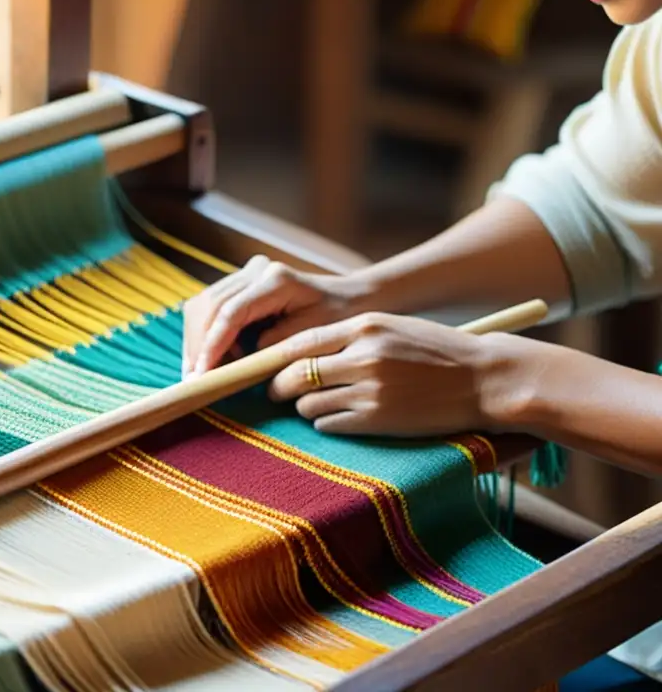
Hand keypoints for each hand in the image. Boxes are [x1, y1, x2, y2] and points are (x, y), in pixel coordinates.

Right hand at [182, 255, 375, 376]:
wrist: (351, 299)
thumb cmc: (337, 320)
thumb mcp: (312, 338)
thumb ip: (275, 347)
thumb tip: (237, 361)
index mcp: (276, 281)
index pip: (230, 312)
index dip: (212, 344)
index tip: (202, 373)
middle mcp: (257, 271)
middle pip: (208, 304)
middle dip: (197, 344)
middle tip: (194, 378)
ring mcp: (247, 273)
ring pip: (203, 303)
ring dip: (197, 339)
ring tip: (203, 370)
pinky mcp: (242, 283)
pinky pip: (211, 306)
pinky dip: (206, 333)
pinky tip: (214, 356)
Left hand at [265, 311, 538, 436]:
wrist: (484, 378)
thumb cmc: (437, 351)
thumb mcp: (392, 327)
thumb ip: (351, 336)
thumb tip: (302, 352)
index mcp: (365, 327)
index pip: (301, 341)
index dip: (276, 358)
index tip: (267, 367)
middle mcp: (363, 356)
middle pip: (295, 375)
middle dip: (280, 387)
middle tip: (277, 392)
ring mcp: (369, 390)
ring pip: (309, 404)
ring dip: (305, 407)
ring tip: (317, 405)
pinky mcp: (377, 420)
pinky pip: (329, 425)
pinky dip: (326, 423)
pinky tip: (339, 418)